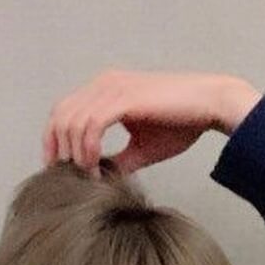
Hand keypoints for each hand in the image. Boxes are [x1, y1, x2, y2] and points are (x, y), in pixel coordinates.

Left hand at [41, 69, 260, 176]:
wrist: (211, 105)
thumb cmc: (183, 123)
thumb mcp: (142, 148)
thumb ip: (119, 160)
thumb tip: (102, 180)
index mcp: (105, 90)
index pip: (63, 112)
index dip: (54, 141)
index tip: (58, 171)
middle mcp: (104, 84)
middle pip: (60, 115)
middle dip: (58, 150)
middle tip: (69, 179)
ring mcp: (112, 88)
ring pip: (72, 121)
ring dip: (76, 154)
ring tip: (88, 177)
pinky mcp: (124, 97)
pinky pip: (91, 125)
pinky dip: (89, 149)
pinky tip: (97, 167)